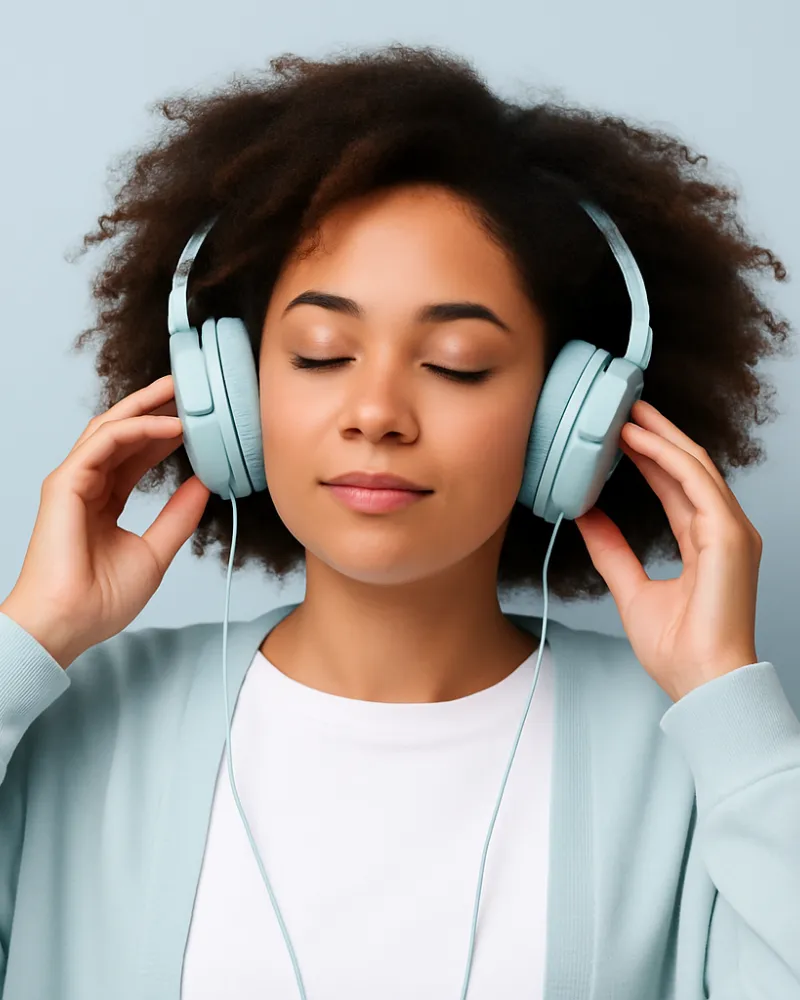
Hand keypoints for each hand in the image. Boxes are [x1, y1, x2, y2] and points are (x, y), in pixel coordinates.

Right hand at [1, 375, 210, 668]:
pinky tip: (169, 426)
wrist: (69, 624)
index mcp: (105, 501)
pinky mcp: (65, 483)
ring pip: (111, 428)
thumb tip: (205, 484)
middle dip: (155, 406)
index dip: (166, 435)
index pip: (137, 456)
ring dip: (146, 407)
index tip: (198, 420)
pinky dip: (137, 429)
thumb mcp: (156, 552)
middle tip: (188, 387)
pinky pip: (104, 443)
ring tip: (180, 391)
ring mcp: (73, 482)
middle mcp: (88, 486)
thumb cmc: (102, 600)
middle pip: (123, 433)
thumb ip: (179, 516)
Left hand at [574, 399, 762, 702]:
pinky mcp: (729, 535)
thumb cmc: (676, 649)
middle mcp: (723, 531)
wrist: (700, 683)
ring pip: (694, 466)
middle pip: (688, 468)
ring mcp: (730, 531)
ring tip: (627, 412)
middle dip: (656, 435)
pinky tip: (638, 440)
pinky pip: (696, 482)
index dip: (649, 459)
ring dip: (659, 436)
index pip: (675, 488)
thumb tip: (585, 517)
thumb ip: (611, 550)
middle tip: (624, 407)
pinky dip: (666, 456)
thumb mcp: (631, 589)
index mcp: (705, 543)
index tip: (620, 437)